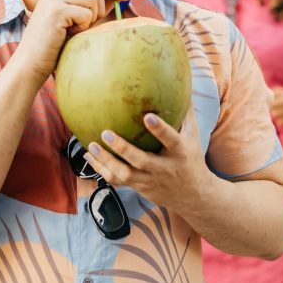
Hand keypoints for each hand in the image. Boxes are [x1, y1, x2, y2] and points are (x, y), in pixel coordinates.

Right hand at [13, 0, 130, 82]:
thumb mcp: (77, 22)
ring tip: (75, 30)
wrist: (31, 63)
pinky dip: (83, 27)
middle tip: (87, 25)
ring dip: (91, 18)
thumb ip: (94, 8)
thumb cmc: (55, 46)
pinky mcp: (56, 10)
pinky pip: (86, 13)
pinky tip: (69, 34)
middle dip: (100, 8)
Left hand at [83, 112, 210, 212]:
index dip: (160, 129)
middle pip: (141, 160)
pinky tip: (90, 158)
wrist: (193, 195)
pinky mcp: (139, 187)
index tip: (148, 116)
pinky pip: (118, 181)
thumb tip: (181, 86)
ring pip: (125, 174)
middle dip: (123, 148)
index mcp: (180, 152)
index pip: (171, 139)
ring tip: (92, 146)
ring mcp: (150, 180)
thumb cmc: (191, 158)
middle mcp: (164, 168)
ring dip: (106, 161)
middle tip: (106, 132)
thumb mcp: (193, 136)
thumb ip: (185, 113)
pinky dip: (102, 170)